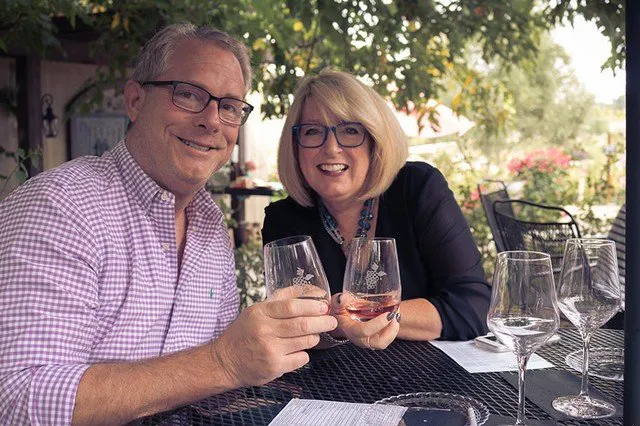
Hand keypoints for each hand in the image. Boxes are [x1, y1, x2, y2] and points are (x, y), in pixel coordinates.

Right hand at [210, 298, 336, 387]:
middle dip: (322, 322)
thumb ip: (283, 298)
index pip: (292, 306)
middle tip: (331, 321)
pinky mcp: (275, 367)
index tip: (324, 307)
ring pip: (305, 341)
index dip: (312, 306)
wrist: (226, 361)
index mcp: (260, 313)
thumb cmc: (245, 333)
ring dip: (314, 337)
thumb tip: (313, 291)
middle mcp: (264, 330)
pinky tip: (297, 350)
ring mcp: (270, 350)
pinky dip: (304, 353)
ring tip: (313, 335)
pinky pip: (301, 358)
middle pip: (302, 324)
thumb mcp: (258, 309)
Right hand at [330, 292, 399, 349]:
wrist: (340, 320)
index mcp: (351, 330)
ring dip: (394, 329)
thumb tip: (343, 298)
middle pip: (379, 343)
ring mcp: (369, 340)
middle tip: (395, 315)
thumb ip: (339, 300)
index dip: (378, 324)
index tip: (387, 314)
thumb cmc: (339, 311)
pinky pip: (386, 337)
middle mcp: (361, 339)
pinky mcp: (375, 338)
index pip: (365, 331)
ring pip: (385, 341)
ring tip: (396, 314)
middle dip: (391, 330)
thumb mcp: (336, 303)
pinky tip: (394, 315)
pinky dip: (393, 328)